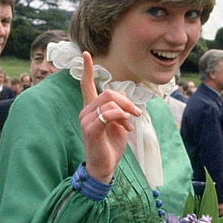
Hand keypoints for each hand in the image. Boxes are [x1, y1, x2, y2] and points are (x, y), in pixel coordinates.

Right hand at [79, 52, 140, 182]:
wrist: (105, 168)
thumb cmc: (111, 146)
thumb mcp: (119, 124)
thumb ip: (120, 110)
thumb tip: (126, 103)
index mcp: (91, 109)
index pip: (86, 85)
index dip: (87, 70)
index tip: (86, 54)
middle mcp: (85, 112)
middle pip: (108, 93)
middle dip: (127, 101)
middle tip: (136, 114)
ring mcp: (86, 120)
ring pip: (109, 102)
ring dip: (126, 111)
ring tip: (130, 125)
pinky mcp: (90, 130)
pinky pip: (108, 114)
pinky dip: (120, 117)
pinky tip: (125, 126)